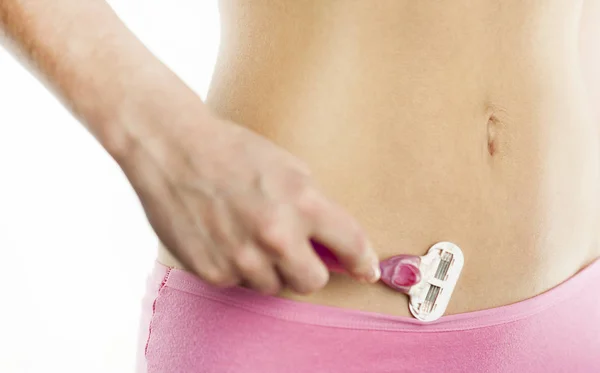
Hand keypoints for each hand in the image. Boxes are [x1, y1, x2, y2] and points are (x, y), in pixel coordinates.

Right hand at [119, 106, 379, 294]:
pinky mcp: (213, 271)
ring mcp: (242, 258)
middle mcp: (276, 235)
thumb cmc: (234, 152)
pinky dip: (238, 268)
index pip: (351, 245)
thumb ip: (316, 210)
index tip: (366, 270)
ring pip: (274, 287)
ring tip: (249, 236)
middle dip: (309, 268)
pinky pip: (240, 283)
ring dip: (270, 269)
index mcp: (303, 203)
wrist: (173, 149)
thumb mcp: (289, 168)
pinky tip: (225, 238)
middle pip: (313, 282)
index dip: (363, 261)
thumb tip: (336, 248)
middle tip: (294, 250)